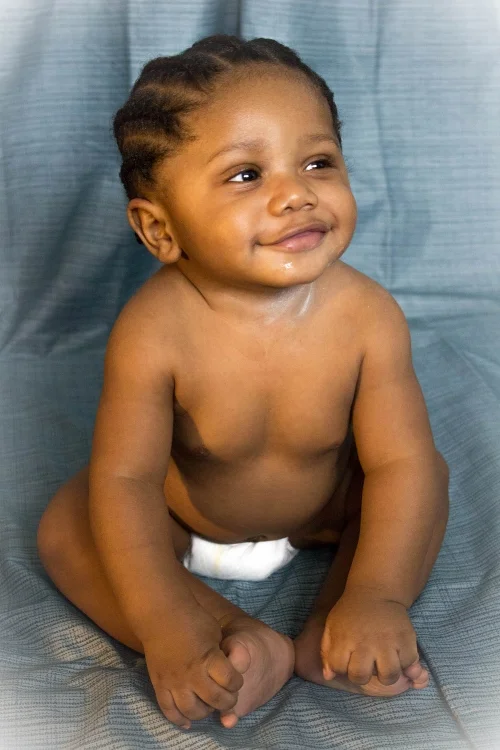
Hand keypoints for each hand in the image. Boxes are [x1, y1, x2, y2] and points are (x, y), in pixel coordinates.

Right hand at [142, 602, 243, 727]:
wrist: (161, 613)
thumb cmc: (192, 618)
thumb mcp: (215, 633)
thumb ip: (220, 655)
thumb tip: (225, 671)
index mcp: (209, 658)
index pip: (230, 681)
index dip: (237, 682)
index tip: (236, 680)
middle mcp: (192, 674)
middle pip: (214, 699)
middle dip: (226, 701)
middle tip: (226, 697)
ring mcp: (174, 681)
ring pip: (191, 710)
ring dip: (204, 713)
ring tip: (207, 707)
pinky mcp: (159, 684)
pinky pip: (168, 709)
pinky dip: (178, 719)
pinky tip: (187, 722)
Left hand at [320, 587, 422, 685]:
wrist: (375, 592)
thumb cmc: (351, 612)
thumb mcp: (332, 626)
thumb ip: (327, 652)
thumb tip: (329, 676)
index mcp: (344, 638)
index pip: (338, 668)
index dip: (341, 668)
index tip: (347, 660)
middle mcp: (365, 642)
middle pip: (361, 676)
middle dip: (362, 676)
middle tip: (367, 666)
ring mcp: (387, 641)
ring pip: (389, 675)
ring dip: (386, 675)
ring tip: (384, 665)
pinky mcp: (406, 638)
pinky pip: (408, 663)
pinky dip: (405, 664)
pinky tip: (398, 655)